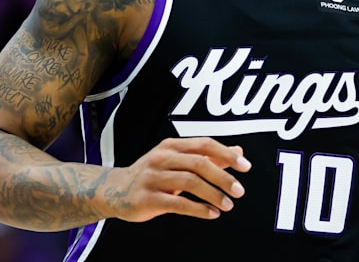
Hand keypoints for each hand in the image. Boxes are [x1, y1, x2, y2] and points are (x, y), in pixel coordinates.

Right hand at [105, 137, 250, 221]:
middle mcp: (161, 158)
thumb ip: (207, 157)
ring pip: (190, 182)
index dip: (227, 154)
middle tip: (239, 190)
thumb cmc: (151, 174)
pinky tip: (211, 214)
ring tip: (227, 205)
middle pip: (199, 163)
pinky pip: (178, 203)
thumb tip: (238, 153)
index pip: (204, 144)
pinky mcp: (147, 198)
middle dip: (223, 177)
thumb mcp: (176, 160)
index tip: (245, 167)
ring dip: (213, 194)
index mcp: (171, 146)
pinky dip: (198, 209)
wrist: (113, 189)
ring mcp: (153, 178)